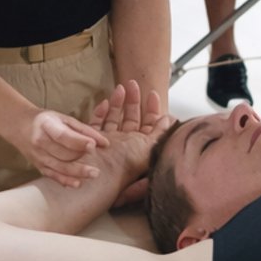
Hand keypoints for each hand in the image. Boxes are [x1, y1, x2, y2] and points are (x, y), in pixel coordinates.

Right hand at [13, 108, 110, 187]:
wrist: (19, 126)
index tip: (93, 146)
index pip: (63, 136)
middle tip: (98, 163)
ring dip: (78, 172)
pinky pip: (53, 175)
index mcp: (46, 125)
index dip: (79, 142)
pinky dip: (65, 180)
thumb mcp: (64, 118)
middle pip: (63, 153)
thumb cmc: (46, 120)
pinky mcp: (39, 166)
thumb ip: (85, 130)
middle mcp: (40, 142)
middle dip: (81, 158)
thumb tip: (105, 143)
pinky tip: (78, 183)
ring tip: (94, 173)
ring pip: (59, 166)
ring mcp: (38, 156)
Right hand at [84, 80, 175, 197]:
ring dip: (118, 102)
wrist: (100, 176)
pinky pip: (96, 124)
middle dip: (133, 100)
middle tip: (133, 83)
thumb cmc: (125, 165)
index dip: (152, 108)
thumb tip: (168, 119)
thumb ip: (160, 133)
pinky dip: (100, 113)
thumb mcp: (149, 146)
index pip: (149, 124)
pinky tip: (105, 103)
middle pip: (131, 118)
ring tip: (120, 87)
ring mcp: (109, 142)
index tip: (152, 93)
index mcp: (140, 147)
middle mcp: (125, 144)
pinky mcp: (93, 140)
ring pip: (114, 118)